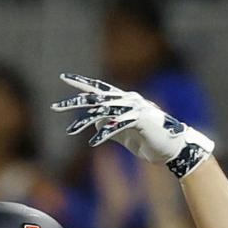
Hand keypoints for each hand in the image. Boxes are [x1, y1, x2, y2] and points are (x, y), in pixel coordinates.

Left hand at [51, 73, 213, 177]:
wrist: (172, 148)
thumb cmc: (149, 141)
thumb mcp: (124, 134)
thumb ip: (110, 128)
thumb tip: (96, 124)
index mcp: (124, 101)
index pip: (99, 89)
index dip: (82, 83)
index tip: (64, 78)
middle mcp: (128, 100)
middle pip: (96, 98)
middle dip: (75, 102)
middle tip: (55, 106)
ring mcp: (134, 108)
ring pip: (104, 111)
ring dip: (85, 121)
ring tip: (71, 130)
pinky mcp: (140, 119)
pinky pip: (117, 125)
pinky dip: (104, 134)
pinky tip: (93, 143)